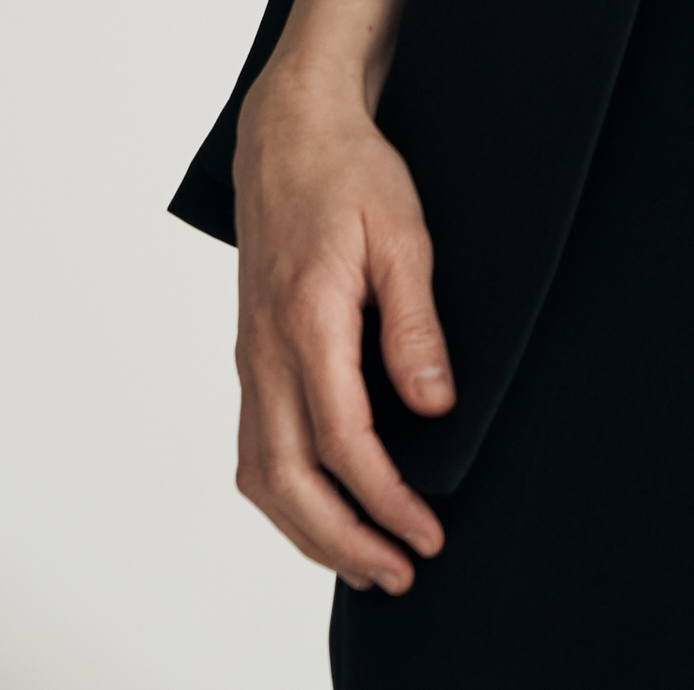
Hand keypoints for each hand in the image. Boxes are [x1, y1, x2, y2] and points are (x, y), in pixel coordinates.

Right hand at [232, 59, 452, 593]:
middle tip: (400, 572)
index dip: (385, 499)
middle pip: (290, 481)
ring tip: (365, 561)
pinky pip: (254, 447)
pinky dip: (283, 496)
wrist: (288, 131)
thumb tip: (433, 406)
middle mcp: (267, 351)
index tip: (428, 533)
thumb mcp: (403, 231)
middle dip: (344, 541)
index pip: (342, 441)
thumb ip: (415, 322)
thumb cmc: (351, 172)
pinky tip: (321, 509)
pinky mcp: (250, 354)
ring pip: (261, 474)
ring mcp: (251, 356)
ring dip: (308, 531)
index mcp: (308, 322)